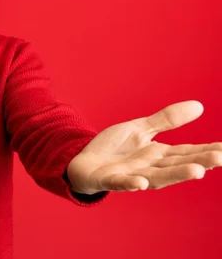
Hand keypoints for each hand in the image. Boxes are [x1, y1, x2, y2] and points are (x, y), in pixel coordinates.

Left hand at [66, 100, 221, 193]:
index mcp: (158, 155)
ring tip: (197, 171)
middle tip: (221, 159)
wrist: (82, 161)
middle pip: (177, 165)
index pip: (188, 152)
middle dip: (199, 162)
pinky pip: (122, 183)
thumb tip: (199, 106)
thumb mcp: (140, 129)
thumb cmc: (113, 149)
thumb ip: (166, 120)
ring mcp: (131, 175)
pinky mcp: (110, 180)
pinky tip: (141, 184)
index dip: (208, 151)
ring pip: (156, 177)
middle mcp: (149, 168)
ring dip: (176, 175)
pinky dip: (132, 184)